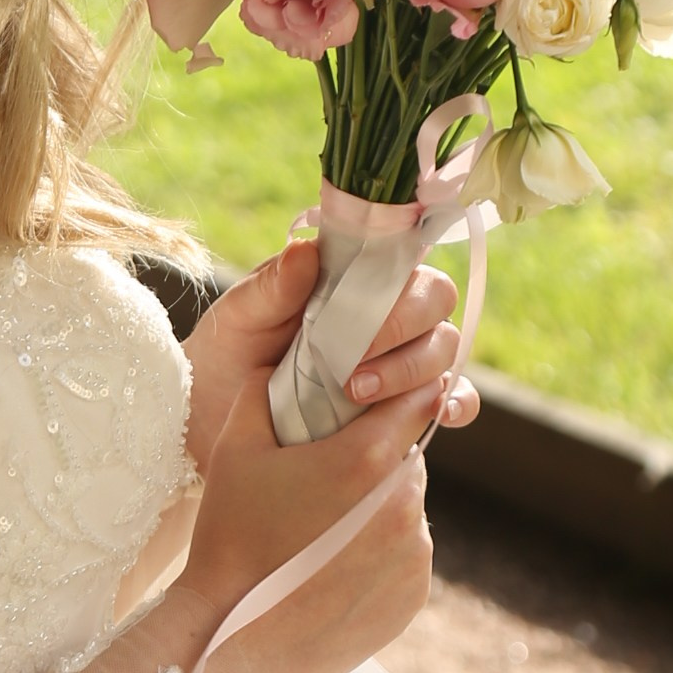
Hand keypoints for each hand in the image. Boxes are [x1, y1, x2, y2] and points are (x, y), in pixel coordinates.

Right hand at [164, 362, 438, 672]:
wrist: (231, 643)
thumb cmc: (228, 540)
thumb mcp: (234, 449)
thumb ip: (264, 390)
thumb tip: (283, 359)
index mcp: (366, 458)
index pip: (415, 397)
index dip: (395, 393)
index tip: (373, 400)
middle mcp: (403, 505)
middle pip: (409, 457)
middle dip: (378, 458)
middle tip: (329, 475)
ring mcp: (414, 555)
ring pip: (408, 509)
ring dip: (380, 508)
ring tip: (324, 529)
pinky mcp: (413, 596)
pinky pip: (407, 558)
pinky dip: (381, 556)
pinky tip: (334, 568)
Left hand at [183, 237, 477, 468]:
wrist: (215, 423)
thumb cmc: (227, 358)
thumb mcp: (238, 320)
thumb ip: (271, 287)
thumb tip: (307, 250)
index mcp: (351, 277)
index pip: (400, 257)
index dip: (395, 274)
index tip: (359, 303)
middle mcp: (386, 312)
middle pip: (434, 299)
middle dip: (400, 327)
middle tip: (352, 359)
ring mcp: (402, 357)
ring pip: (444, 346)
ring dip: (412, 369)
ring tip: (357, 393)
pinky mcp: (409, 405)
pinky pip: (454, 397)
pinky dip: (457, 403)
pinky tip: (437, 415)